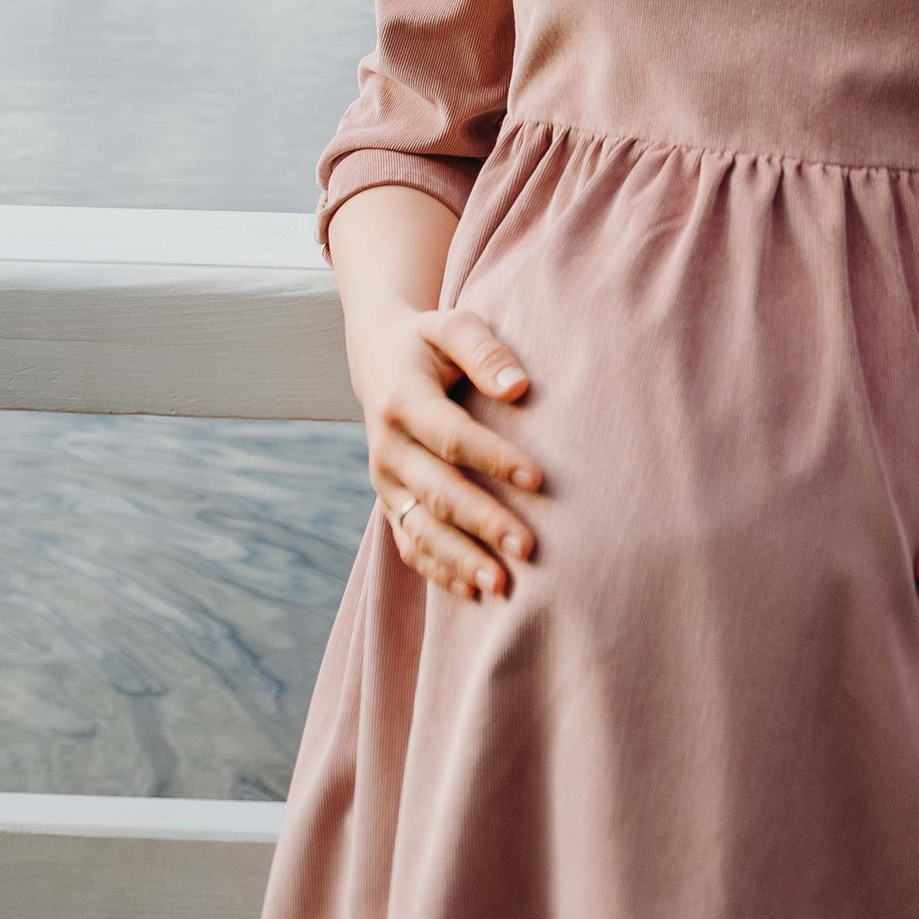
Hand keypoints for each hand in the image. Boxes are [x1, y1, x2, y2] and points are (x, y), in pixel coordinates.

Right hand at [347, 299, 541, 605]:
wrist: (379, 359)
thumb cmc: (431, 341)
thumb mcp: (453, 326)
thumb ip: (484, 351)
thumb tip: (518, 387)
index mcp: (401, 401)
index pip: (451, 437)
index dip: (493, 458)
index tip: (538, 478)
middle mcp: (387, 448)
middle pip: (438, 492)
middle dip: (482, 522)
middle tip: (527, 547)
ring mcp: (385, 482)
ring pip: (420, 529)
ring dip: (459, 560)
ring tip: (501, 587)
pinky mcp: (389, 502)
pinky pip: (410, 543)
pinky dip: (438, 570)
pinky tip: (472, 592)